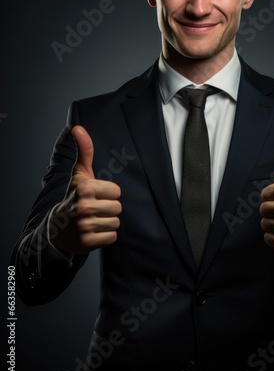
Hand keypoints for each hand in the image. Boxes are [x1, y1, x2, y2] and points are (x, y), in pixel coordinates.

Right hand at [50, 125, 121, 255]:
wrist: (58, 228)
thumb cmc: (74, 196)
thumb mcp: (79, 174)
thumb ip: (84, 151)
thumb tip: (78, 127)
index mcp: (84, 188)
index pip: (117, 191)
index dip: (108, 194)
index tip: (95, 196)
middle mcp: (83, 207)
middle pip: (118, 207)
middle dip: (108, 209)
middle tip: (94, 209)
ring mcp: (84, 226)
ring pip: (115, 222)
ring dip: (107, 223)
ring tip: (93, 220)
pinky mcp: (88, 242)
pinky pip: (112, 237)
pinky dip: (105, 236)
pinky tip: (93, 232)